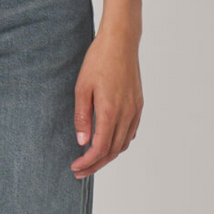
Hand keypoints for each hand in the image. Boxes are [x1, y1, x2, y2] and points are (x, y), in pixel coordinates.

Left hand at [71, 0, 143, 176]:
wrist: (121, 42)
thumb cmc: (99, 60)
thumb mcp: (82, 88)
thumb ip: (82, 117)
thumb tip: (82, 142)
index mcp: (111, 111)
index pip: (100, 148)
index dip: (88, 162)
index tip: (75, 167)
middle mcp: (126, 114)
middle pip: (113, 151)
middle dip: (96, 165)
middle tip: (80, 171)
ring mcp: (135, 110)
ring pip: (123, 144)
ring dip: (108, 156)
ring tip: (92, 160)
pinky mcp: (138, 105)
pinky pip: (130, 132)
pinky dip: (118, 143)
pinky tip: (108, 143)